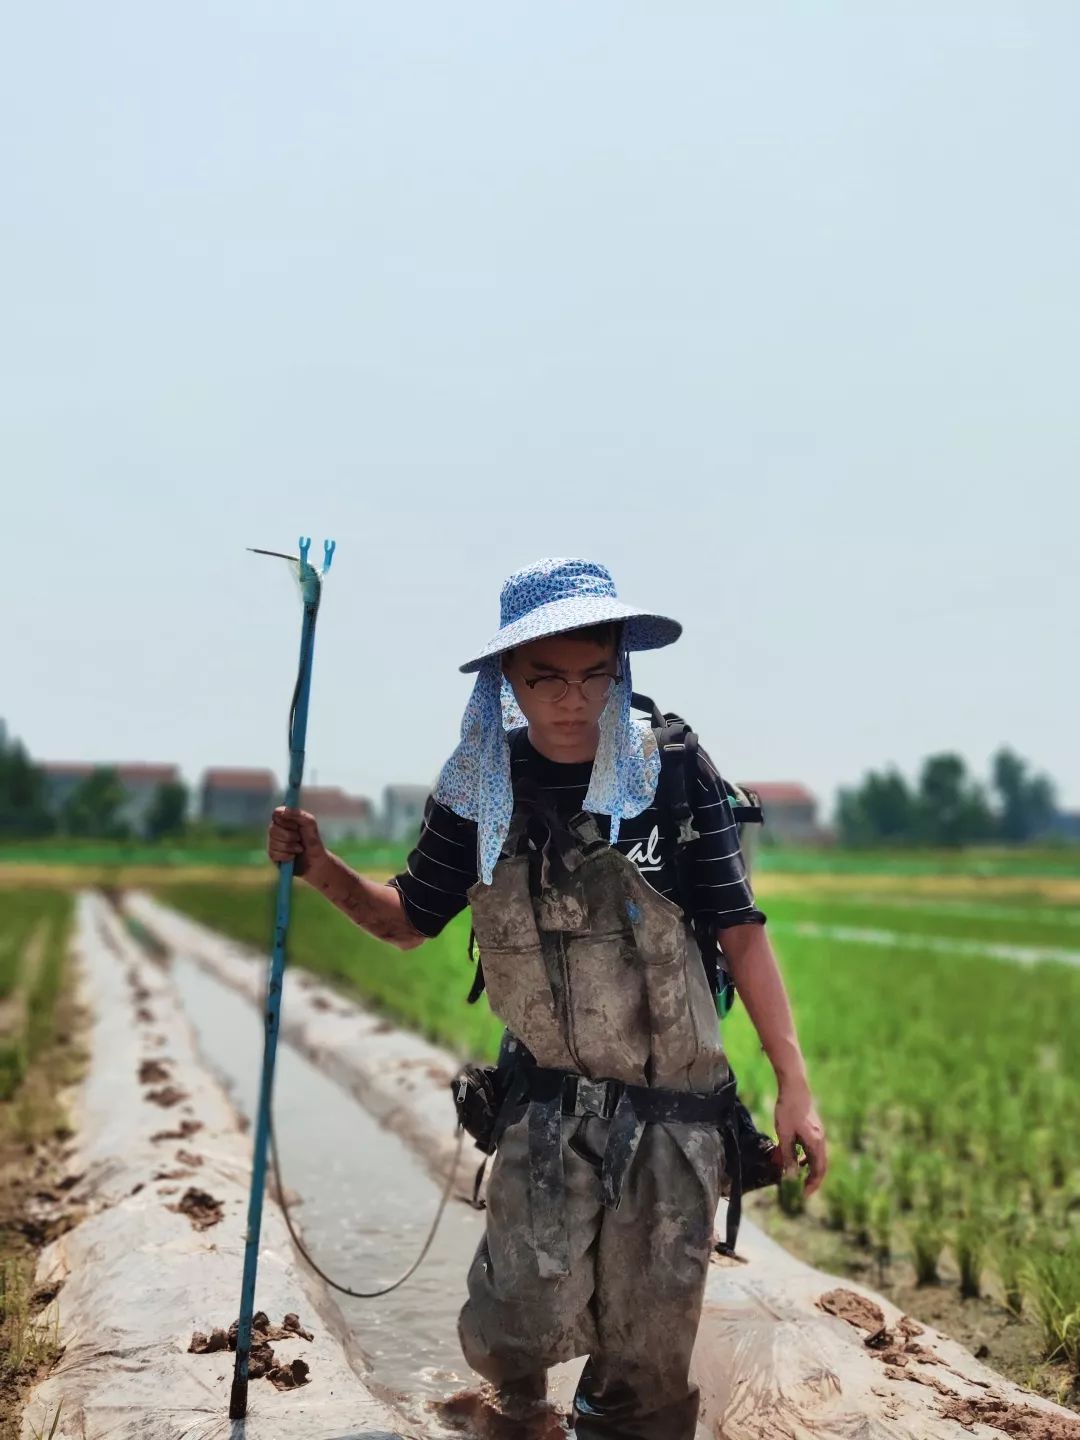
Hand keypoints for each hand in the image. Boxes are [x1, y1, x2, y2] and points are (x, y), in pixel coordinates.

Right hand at [267, 806, 327, 879]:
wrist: (316, 861)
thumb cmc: (313, 840)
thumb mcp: (310, 824)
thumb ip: (298, 814)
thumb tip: (281, 810)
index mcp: (284, 819)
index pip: (276, 814)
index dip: (285, 820)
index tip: (296, 825)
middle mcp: (276, 830)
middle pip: (272, 829)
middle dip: (289, 836)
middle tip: (299, 839)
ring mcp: (273, 843)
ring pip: (273, 842)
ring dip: (290, 846)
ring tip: (299, 849)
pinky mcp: (272, 856)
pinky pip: (274, 853)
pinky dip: (286, 856)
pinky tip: (293, 856)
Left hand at [775, 1080, 827, 1197]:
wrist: (795, 1086)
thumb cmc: (787, 1110)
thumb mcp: (784, 1134)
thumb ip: (788, 1156)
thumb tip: (791, 1176)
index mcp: (816, 1143)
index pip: (819, 1170)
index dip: (813, 1184)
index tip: (804, 1195)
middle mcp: (821, 1139)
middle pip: (820, 1165)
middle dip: (812, 1178)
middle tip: (803, 1189)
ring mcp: (819, 1132)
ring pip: (816, 1156)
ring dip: (808, 1167)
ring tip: (795, 1173)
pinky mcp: (814, 1127)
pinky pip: (812, 1147)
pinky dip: (806, 1155)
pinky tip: (795, 1155)